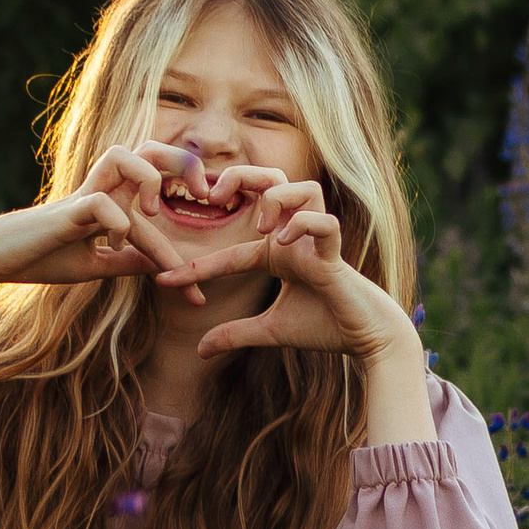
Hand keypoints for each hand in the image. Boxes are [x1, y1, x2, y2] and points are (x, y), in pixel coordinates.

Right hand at [0, 144, 271, 294]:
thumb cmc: (43, 256)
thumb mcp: (96, 264)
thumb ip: (130, 259)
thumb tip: (163, 268)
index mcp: (114, 197)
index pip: (162, 200)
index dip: (186, 243)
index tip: (199, 295)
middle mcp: (103, 187)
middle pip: (150, 148)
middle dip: (184, 163)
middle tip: (205, 195)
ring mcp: (84, 194)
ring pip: (125, 155)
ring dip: (148, 179)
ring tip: (153, 212)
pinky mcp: (66, 211)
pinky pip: (100, 202)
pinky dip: (117, 223)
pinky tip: (117, 244)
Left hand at [190, 182, 412, 361]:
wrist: (365, 340)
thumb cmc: (324, 327)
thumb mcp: (269, 331)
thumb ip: (235, 334)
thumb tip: (199, 351)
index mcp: (277, 253)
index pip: (228, 251)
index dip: (194, 266)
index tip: (163, 281)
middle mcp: (295, 238)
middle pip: (269, 181)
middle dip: (241, 177)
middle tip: (215, 197)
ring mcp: (316, 242)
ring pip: (303, 187)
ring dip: (277, 198)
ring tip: (261, 229)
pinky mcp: (336, 255)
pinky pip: (324, 222)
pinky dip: (303, 226)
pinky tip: (282, 244)